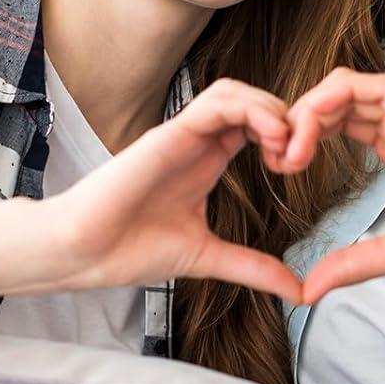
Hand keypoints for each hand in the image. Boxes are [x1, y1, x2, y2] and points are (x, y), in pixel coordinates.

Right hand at [47, 79, 302, 303]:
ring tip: (288, 144)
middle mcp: (197, 142)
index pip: (256, 125)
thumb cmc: (130, 249)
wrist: (83, 253)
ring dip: (270, 109)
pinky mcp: (167, 134)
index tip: (300, 168)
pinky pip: (214, 102)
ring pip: (235, 92)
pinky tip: (269, 138)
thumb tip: (297, 291)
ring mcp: (181, 134)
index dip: (287, 136)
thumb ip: (254, 268)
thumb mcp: (209, 258)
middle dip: (287, 118)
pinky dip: (250, 110)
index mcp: (208, 161)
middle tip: (301, 155)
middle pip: (252, 101)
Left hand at [282, 70, 384, 305]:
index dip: (306, 135)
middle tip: (276, 158)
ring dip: (308, 109)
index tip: (282, 167)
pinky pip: (370, 85)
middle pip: (336, 99)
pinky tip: (309, 132)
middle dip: (297, 121)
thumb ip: (354, 264)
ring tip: (288, 149)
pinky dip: (331, 99)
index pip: (340, 120)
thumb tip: (309, 289)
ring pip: (346, 85)